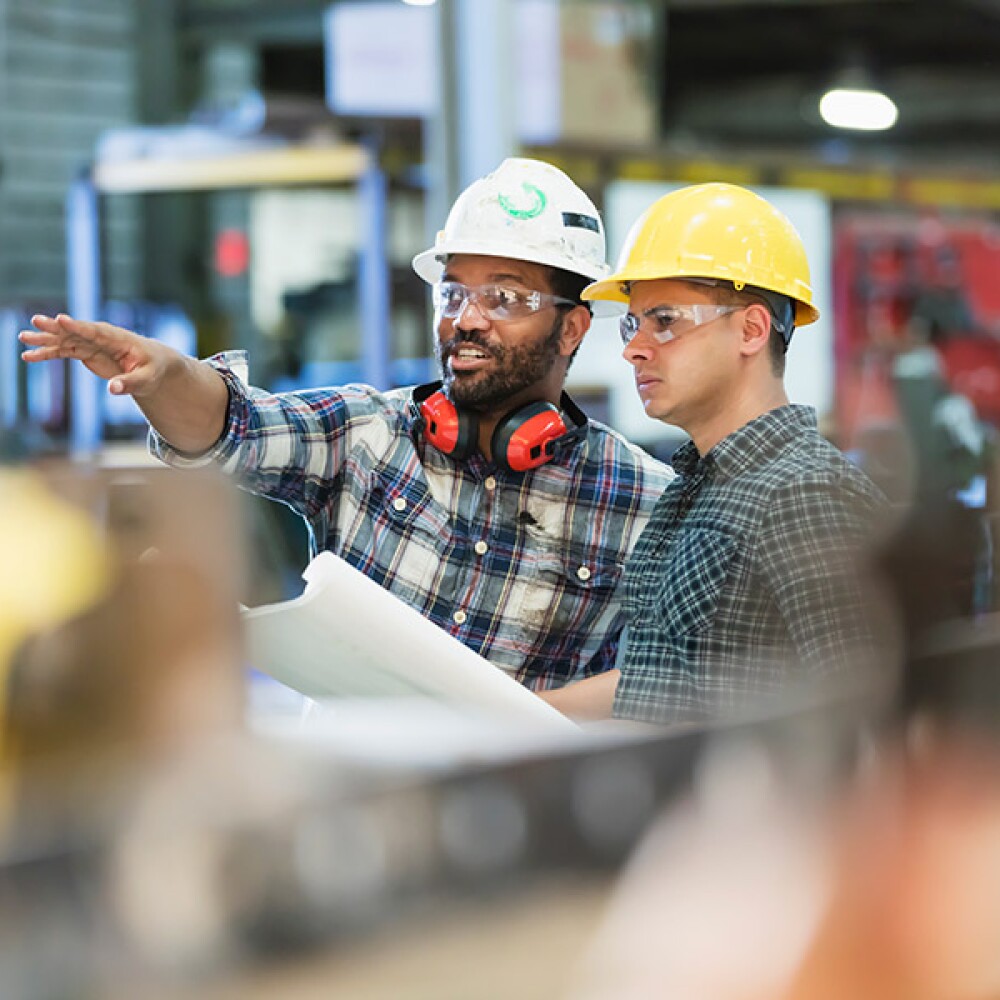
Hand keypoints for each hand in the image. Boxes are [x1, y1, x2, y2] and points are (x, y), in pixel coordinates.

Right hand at [20, 313, 172, 397]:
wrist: (152, 364)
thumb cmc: (152, 369)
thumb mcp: (146, 379)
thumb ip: (129, 383)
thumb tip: (113, 389)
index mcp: (118, 338)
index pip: (96, 331)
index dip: (78, 326)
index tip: (61, 319)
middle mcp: (101, 337)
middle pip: (75, 331)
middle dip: (56, 327)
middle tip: (36, 321)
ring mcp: (91, 343)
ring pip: (64, 340)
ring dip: (45, 340)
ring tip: (23, 338)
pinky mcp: (85, 352)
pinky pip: (62, 351)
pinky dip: (47, 353)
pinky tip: (28, 357)